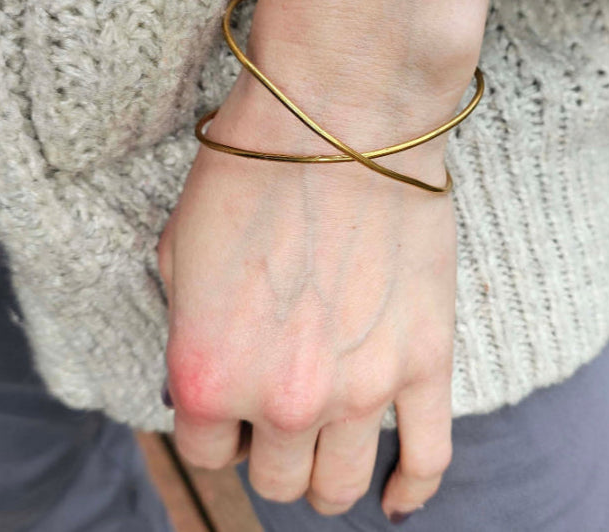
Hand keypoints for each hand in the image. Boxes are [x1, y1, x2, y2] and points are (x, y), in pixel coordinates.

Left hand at [159, 0, 503, 518]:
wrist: (340, 115)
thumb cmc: (250, 169)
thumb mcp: (180, 251)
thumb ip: (188, 332)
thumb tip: (206, 379)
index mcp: (208, 374)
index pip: (203, 454)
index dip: (214, 428)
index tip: (229, 405)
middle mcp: (282, 399)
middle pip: (273, 479)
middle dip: (267, 449)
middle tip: (275, 412)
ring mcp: (361, 389)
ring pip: (339, 486)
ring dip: (325, 474)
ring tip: (323, 445)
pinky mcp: (426, 363)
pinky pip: (428, 462)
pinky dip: (410, 490)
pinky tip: (396, 500)